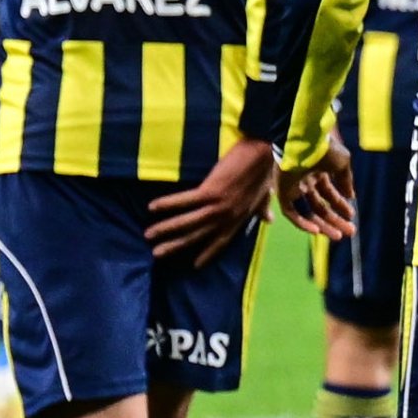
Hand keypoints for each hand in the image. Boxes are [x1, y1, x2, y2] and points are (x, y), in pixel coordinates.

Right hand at [146, 139, 277, 263]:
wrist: (263, 152)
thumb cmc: (263, 170)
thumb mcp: (264, 194)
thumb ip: (262, 209)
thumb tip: (269, 220)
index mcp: (239, 219)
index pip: (221, 242)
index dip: (208, 253)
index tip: (195, 266)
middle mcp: (227, 217)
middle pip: (198, 236)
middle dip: (176, 246)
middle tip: (157, 254)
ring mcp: (219, 206)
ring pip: (188, 222)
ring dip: (167, 229)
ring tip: (148, 235)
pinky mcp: (211, 192)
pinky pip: (185, 201)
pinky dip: (168, 204)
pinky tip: (152, 207)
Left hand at [280, 134, 356, 239]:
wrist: (304, 141)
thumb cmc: (324, 149)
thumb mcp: (342, 163)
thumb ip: (345, 181)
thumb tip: (351, 196)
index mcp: (318, 171)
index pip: (329, 193)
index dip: (340, 205)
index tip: (351, 215)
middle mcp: (305, 180)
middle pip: (320, 206)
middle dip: (335, 219)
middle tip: (349, 231)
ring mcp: (293, 187)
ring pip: (308, 212)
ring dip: (323, 225)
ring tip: (338, 236)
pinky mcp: (283, 192)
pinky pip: (291, 213)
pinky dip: (303, 223)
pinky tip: (317, 231)